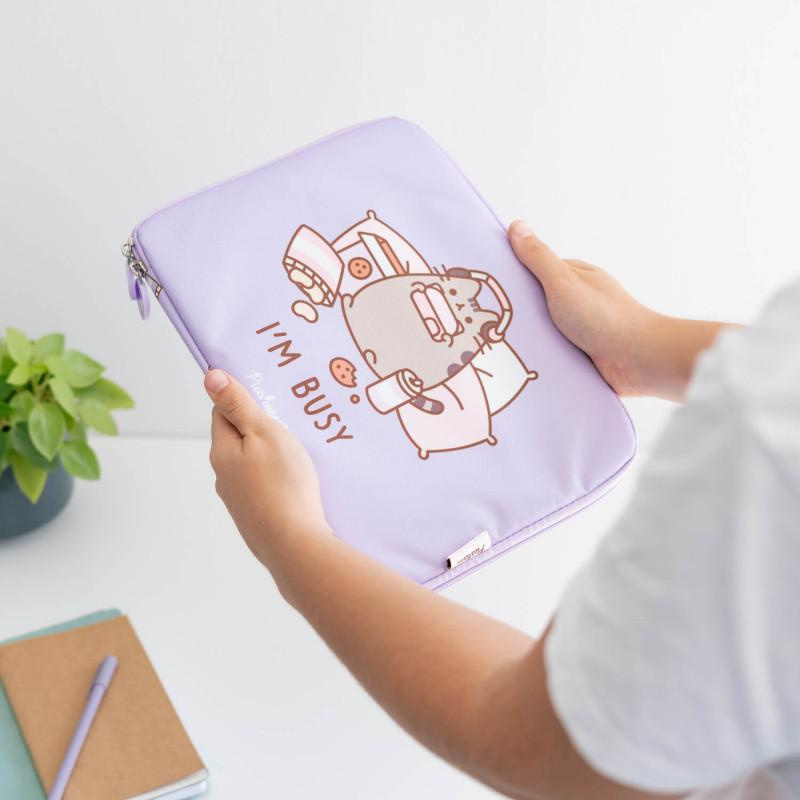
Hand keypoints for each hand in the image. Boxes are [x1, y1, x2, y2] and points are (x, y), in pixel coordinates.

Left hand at [204, 369, 330, 569]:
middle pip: (238, 441)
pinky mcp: (257, 519)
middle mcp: (224, 477)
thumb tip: (210, 378)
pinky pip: (265, 490)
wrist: (294, 544)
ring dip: (270, 457)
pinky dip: (278, 481)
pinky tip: (298, 484)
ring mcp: (240, 502)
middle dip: (259, 430)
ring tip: (299, 454)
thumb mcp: (264, 433)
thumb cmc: (283, 484)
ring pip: (252, 467)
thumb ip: (239, 405)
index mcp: (222, 452)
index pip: (222, 414)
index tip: (268, 396)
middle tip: (290, 423)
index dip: (242, 401)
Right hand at [508, 220, 729, 400]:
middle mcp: (576, 301)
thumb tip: (517, 226)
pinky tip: (523, 365)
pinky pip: (552, 355)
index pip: (533, 272)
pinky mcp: (580, 356)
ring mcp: (579, 329)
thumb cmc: (605, 317)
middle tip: (484, 323)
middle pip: (534, 304)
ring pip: (542, 332)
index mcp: (573, 278)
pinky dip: (541, 359)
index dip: (510, 278)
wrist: (640, 360)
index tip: (486, 286)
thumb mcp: (564, 282)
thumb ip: (538, 257)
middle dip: (516, 313)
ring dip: (529, 340)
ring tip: (500, 348)